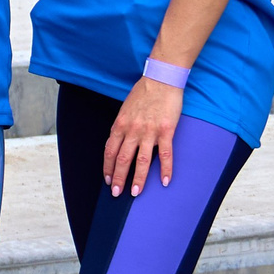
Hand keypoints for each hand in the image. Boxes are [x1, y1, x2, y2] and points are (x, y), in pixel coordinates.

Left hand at [103, 76, 184, 195]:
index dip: (107, 168)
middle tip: (116, 193)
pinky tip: (165, 181)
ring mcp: (149, 132)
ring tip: (135, 192)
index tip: (107, 180)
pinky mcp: (166, 131)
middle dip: (118, 178)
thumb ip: (122, 127)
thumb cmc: (143, 93)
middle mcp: (132, 130)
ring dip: (138, 179)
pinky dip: (165, 170)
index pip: (110, 151)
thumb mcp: (125, 109)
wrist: (161, 79)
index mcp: (120, 124)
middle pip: (122, 159)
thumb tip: (119, 143)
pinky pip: (165, 155)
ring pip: (142, 161)